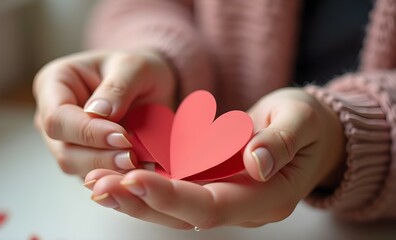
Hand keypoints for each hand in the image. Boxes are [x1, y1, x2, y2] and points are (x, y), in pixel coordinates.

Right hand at [33, 49, 175, 176]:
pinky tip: (137, 173)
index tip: (123, 137)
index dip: (88, 133)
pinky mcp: (83, 158)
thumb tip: (97, 114)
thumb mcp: (134, 67)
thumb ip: (117, 88)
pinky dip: (115, 177)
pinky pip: (94, 175)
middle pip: (64, 150)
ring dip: (109, 171)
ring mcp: (65, 140)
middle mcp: (52, 115)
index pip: (58, 118)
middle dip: (100, 157)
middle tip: (133, 157)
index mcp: (54, 83)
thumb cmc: (137, 70)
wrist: (149, 86)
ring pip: (77, 169)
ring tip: (140, 166)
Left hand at [83, 87, 344, 228]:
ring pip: (175, 208)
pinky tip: (117, 174)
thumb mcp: (302, 121)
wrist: (310, 131)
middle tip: (99, 185)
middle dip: (140, 201)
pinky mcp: (214, 185)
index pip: (212, 206)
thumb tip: (256, 162)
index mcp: (268, 197)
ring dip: (135, 197)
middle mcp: (242, 206)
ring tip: (96, 183)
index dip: (172, 195)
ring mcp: (227, 198)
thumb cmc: (309, 124)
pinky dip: (147, 184)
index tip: (134, 177)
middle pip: (185, 214)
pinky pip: (176, 190)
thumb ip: (281, 142)